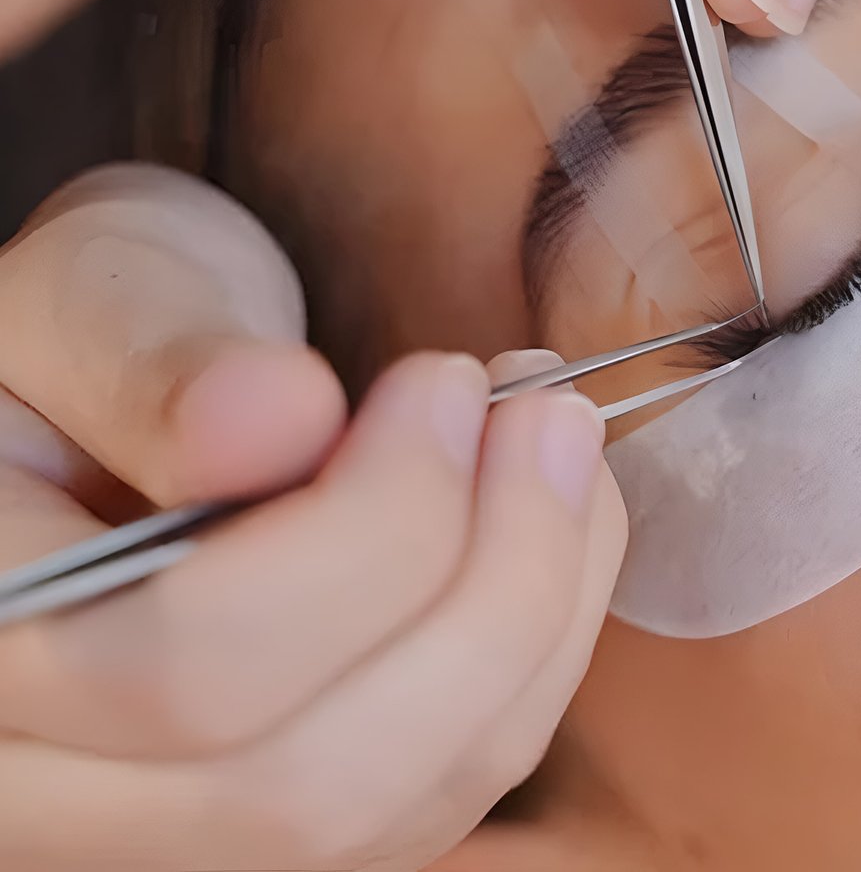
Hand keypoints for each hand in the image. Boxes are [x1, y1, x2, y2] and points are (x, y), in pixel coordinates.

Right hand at [0, 164, 626, 871]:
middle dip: (486, 589)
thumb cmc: (106, 335)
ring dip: (534, 620)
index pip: (182, 668)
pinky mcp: (285, 828)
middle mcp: (47, 799)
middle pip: (305, 788)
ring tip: (559, 450)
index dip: (366, 530)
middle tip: (548, 417)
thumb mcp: (99, 294)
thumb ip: (161, 357)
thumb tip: (275, 418)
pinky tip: (554, 528)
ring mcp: (167, 838)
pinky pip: (447, 791)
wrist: (121, 404)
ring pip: (397, 810)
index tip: (447, 382)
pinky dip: (538, 656)